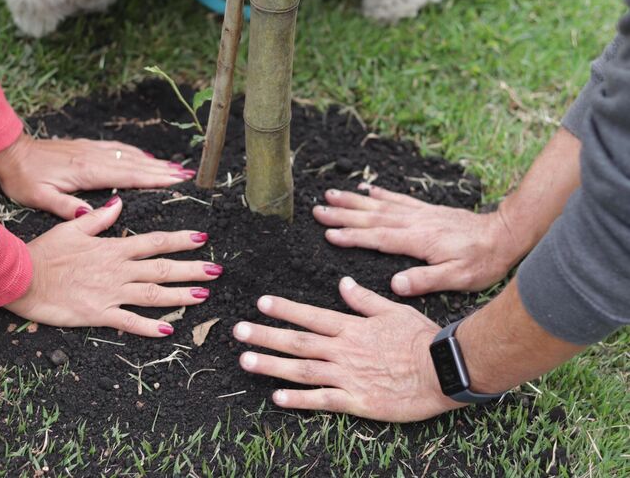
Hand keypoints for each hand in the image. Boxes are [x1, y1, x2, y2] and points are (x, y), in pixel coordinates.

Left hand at [0, 134, 192, 219]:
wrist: (8, 151)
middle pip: (136, 164)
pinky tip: (146, 158)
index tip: (177, 180)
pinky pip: (118, 149)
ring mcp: (91, 150)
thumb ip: (67, 207)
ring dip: (154, 162)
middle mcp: (94, 157)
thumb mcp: (39, 198)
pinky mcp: (86, 147)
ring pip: (130, 156)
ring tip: (176, 168)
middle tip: (188, 175)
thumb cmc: (22, 178)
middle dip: (164, 170)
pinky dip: (137, 154)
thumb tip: (94, 214)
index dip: (155, 178)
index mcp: (87, 171)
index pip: (129, 175)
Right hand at [5, 196, 222, 335]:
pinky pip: (130, 322)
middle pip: (162, 269)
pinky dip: (150, 327)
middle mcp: (117, 270)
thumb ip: (99, 218)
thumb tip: (120, 204)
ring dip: (181, 296)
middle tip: (216, 271)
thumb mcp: (72, 228)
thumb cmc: (43, 252)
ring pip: (153, 295)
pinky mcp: (98, 314)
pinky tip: (169, 330)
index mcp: (112, 248)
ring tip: (204, 296)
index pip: (154, 242)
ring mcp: (110, 293)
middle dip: (192, 269)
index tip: (202, 239)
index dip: (180, 241)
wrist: (20, 277)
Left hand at [233, 278, 459, 421]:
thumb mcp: (393, 310)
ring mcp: (348, 376)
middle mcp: (344, 350)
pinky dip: (299, 399)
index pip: (311, 315)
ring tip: (246, 361)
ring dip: (272, 365)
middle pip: (298, 341)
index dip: (284, 308)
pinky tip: (277, 398)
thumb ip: (364, 299)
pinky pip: (322, 400)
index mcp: (352, 327)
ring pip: (302, 369)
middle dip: (266, 335)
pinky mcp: (357, 401)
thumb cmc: (421, 338)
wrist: (444, 370)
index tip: (261, 302)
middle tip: (238, 331)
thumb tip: (342, 283)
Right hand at [313, 184, 519, 295]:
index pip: (377, 237)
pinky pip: (399, 199)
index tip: (328, 234)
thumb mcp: (457, 278)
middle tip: (317, 209)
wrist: (505, 235)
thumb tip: (394, 284)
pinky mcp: (427, 210)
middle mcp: (414, 222)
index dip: (352, 236)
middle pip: (371, 217)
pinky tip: (368, 191)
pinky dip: (381, 194)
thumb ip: (425, 280)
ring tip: (331, 195)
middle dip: (342, 214)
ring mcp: (420, 213)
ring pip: (380, 205)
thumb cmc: (482, 261)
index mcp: (418, 240)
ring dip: (354, 201)